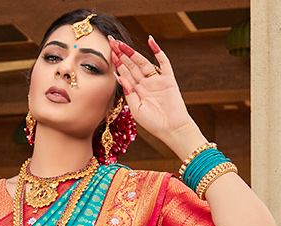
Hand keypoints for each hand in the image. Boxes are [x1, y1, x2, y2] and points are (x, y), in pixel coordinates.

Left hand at [108, 36, 202, 158]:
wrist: (172, 129)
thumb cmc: (154, 124)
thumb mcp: (136, 110)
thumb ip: (128, 94)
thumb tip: (120, 76)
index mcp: (136, 92)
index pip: (124, 74)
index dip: (117, 63)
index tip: (108, 52)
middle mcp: (145, 84)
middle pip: (131, 65)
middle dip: (121, 54)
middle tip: (111, 41)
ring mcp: (156, 80)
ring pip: (143, 62)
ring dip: (133, 52)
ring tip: (123, 43)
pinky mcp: (168, 79)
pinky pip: (163, 62)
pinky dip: (157, 51)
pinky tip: (150, 41)